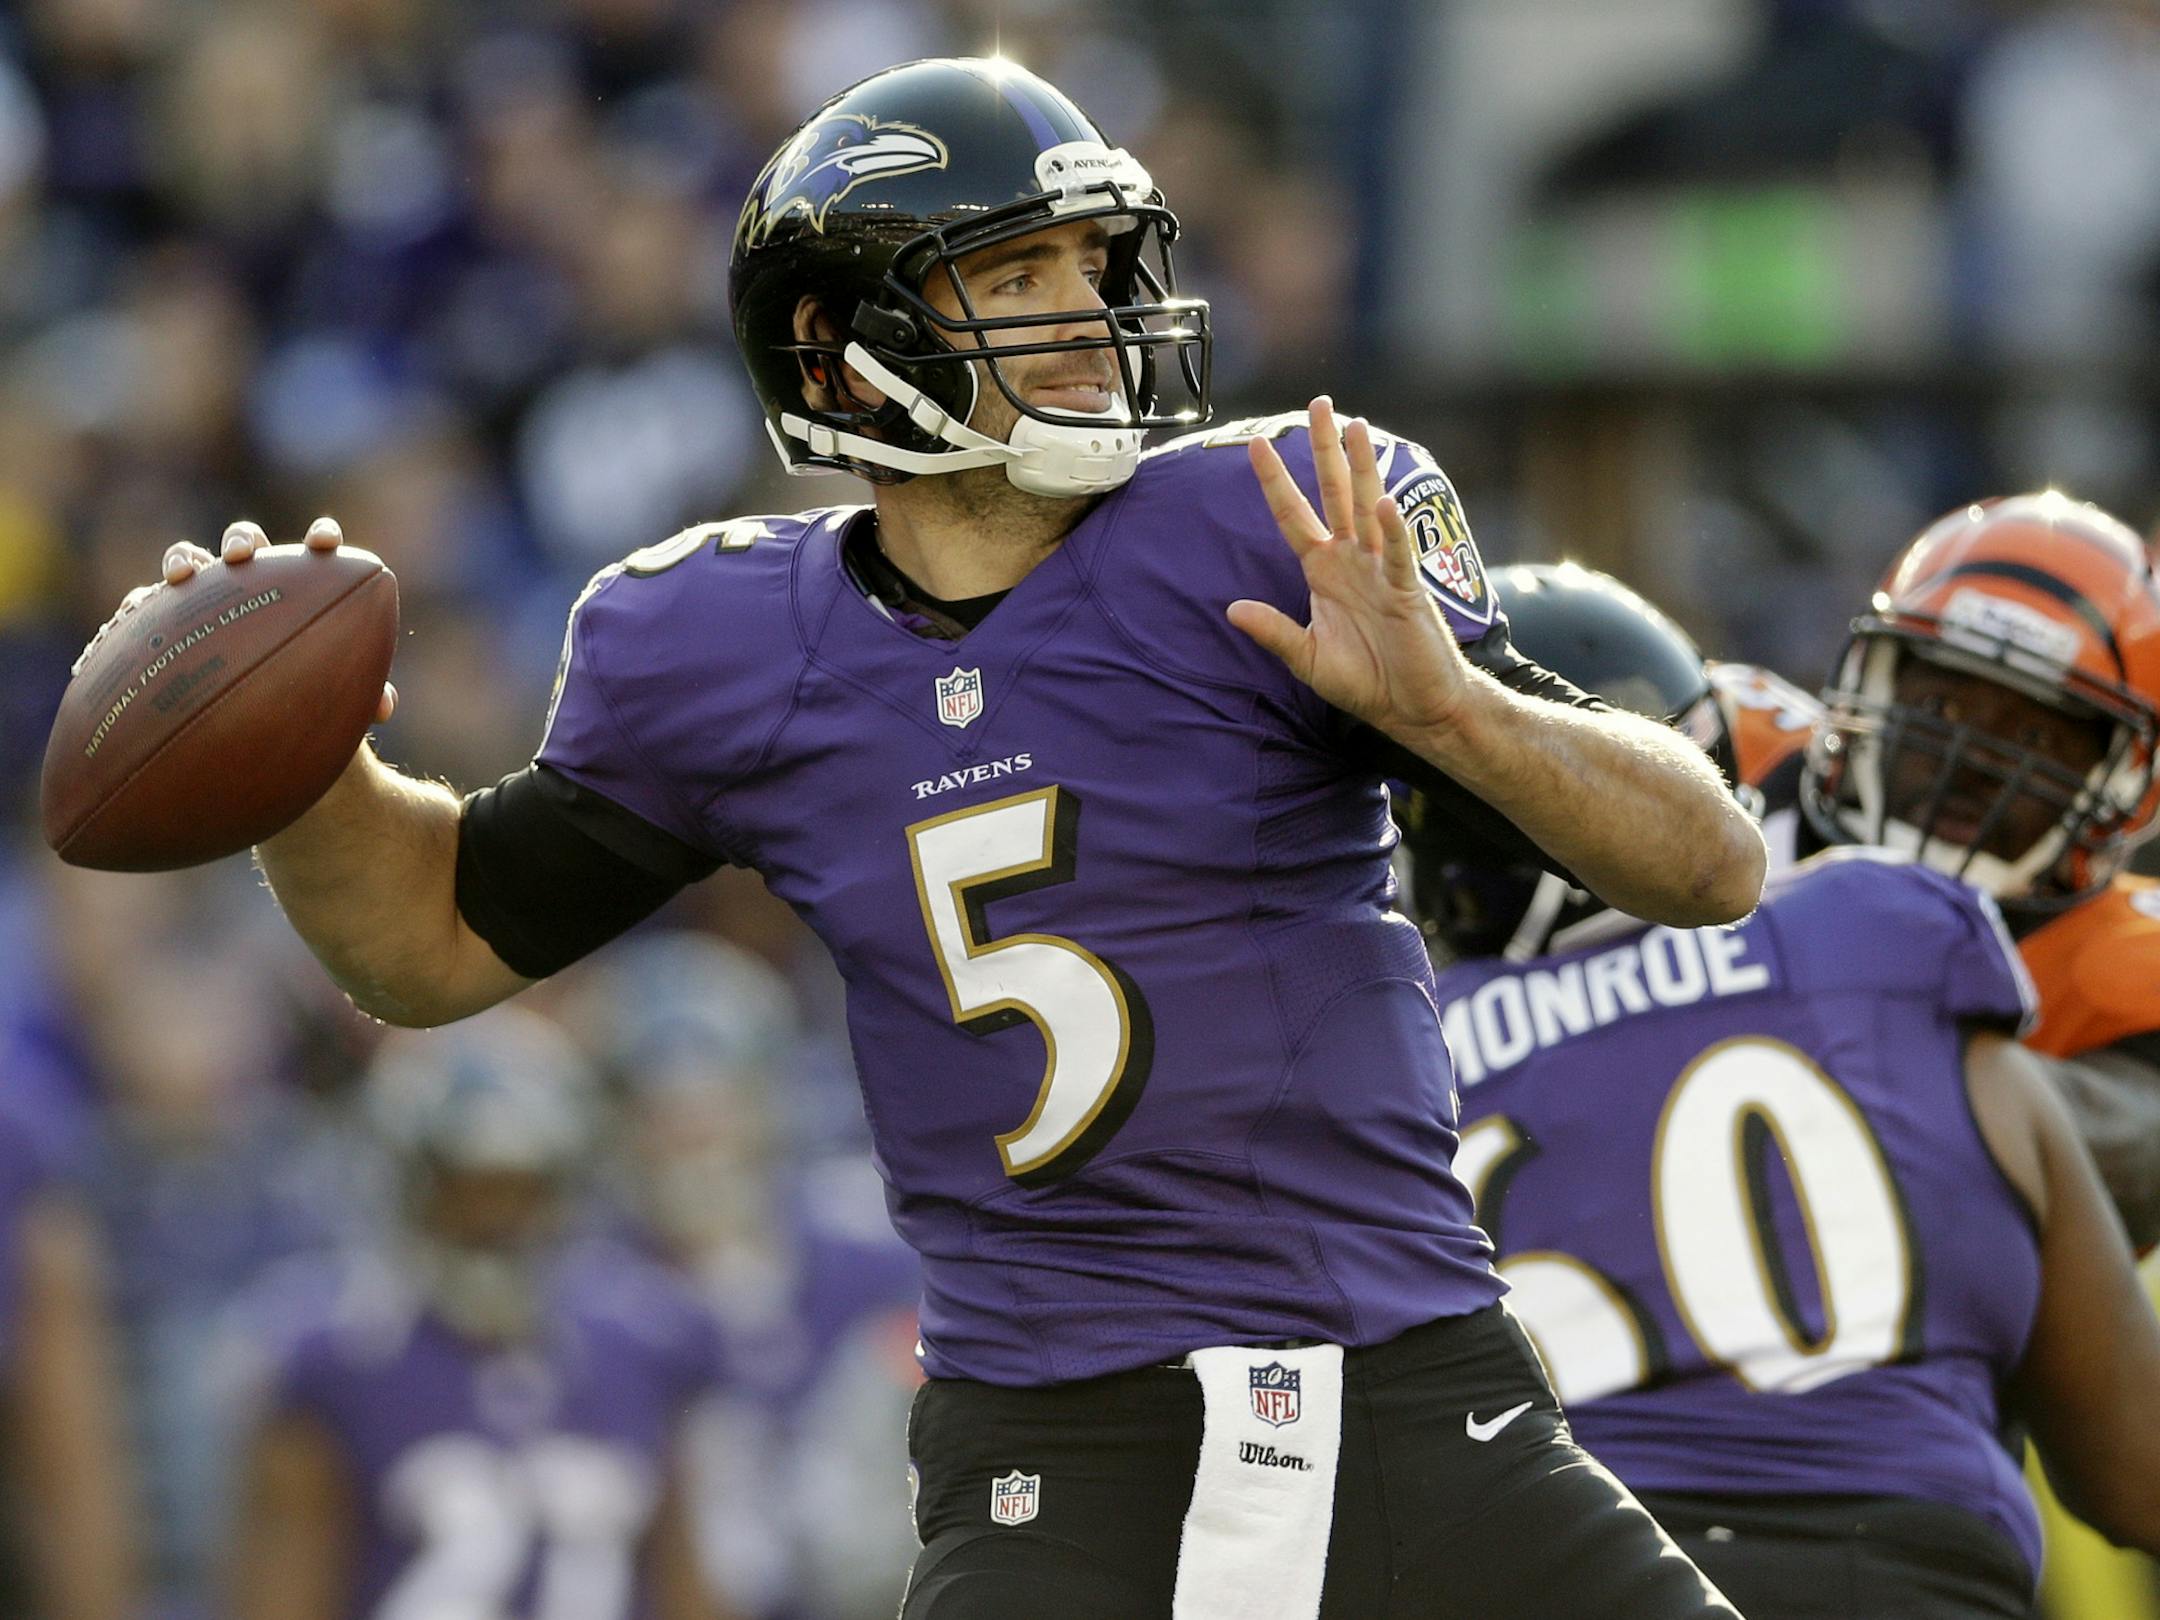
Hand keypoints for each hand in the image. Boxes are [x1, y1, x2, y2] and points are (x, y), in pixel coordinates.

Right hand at [73, 517, 396, 722]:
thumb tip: (384, 707)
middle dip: (242, 540)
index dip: (320, 538)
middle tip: (244, 556)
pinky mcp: (164, 618)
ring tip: (180, 577)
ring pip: (189, 561)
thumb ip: (360, 697)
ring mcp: (205, 594)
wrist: (253, 714)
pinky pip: (144, 607)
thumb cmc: (305, 693)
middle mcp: (250, 581)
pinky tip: (124, 624)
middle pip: (244, 543)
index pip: (314, 552)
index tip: (327, 542)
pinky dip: (134, 610)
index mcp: (299, 587)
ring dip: (183, 560)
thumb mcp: (334, 698)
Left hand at [1226, 397, 1469, 742]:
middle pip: (1334, 492)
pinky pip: (1397, 553)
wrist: (1413, 708)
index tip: (1256, 443)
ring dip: (1363, 467)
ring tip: (1356, 427)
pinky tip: (1382, 501)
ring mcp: (1381, 569)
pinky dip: (1391, 528)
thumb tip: (1232, 609)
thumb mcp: (1307, 658)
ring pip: (1369, 506)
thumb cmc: (1367, 681)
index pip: (1293, 515)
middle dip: (1324, 449)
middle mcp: (1352, 559)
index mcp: (1323, 571)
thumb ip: (1273, 631)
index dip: (1274, 481)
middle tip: (1319, 404)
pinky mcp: (1407, 589)